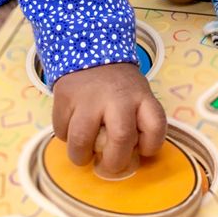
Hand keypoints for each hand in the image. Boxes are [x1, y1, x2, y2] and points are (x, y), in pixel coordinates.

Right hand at [52, 62, 166, 174]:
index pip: (155, 126)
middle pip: (121, 138)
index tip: (141, 150)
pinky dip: (65, 138)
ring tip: (84, 155)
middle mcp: (117, 96)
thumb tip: (128, 159)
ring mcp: (89, 98)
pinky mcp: (65, 98)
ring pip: (82, 140)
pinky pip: (62, 131)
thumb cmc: (118, 84)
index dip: (150, 146)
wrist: (91, 51)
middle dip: (114, 162)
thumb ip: (138, 122)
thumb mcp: (138, 95)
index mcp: (141, 96)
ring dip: (81, 157)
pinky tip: (72, 130)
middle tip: (108, 165)